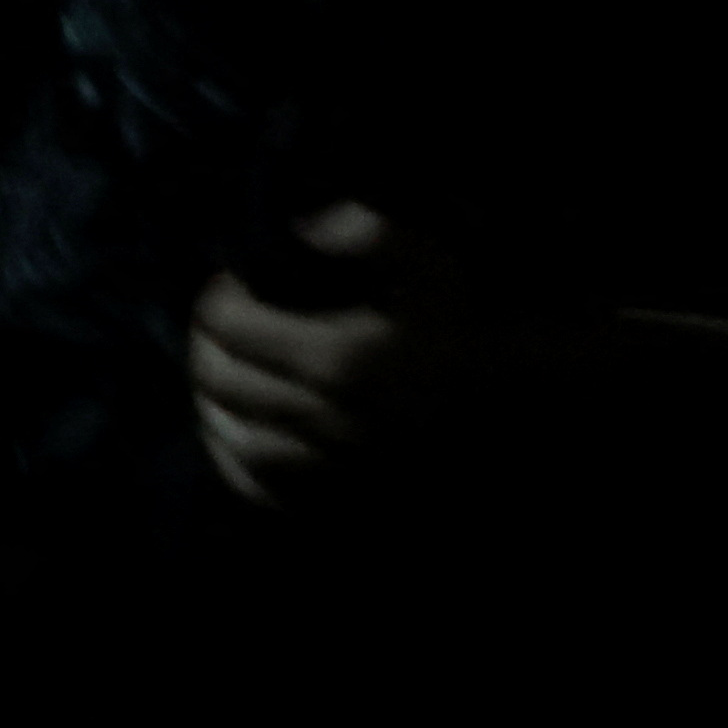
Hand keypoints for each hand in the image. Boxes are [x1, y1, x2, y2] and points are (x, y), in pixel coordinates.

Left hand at [187, 201, 461, 512]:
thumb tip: (296, 230)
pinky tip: (231, 440)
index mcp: (339, 358)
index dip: (216, 302)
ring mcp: (338, 468)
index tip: (225, 285)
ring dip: (211, 409)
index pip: (235, 329)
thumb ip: (356, 232)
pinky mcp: (349, 498)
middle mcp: (329, 419)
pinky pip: (272, 495)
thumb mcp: (423, 258)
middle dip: (205, 348)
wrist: (522, 402)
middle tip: (210, 327)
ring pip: (241, 444)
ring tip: (211, 381)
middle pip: (227, 385)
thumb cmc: (468, 323)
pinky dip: (237, 467)